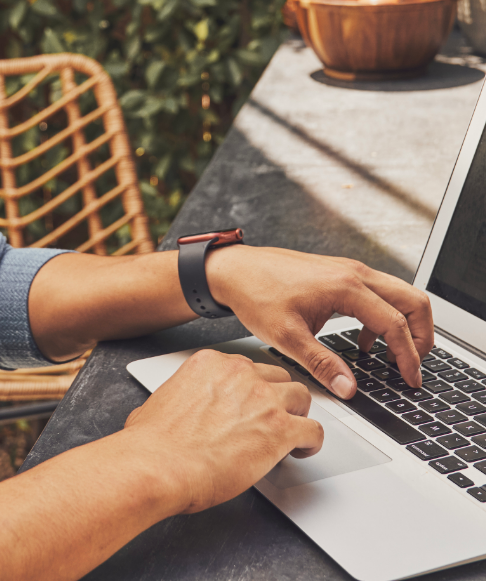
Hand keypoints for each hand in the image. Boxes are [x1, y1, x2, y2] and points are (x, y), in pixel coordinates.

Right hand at [124, 349, 322, 515]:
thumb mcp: (161, 401)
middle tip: (271, 419)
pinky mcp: (279, 429)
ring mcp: (262, 399)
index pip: (246, 367)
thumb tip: (175, 412)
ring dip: (297, 415)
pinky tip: (300, 451)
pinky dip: (311, 442)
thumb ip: (180, 398)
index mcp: (210, 363)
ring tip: (290, 434)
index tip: (251, 403)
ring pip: (301, 396)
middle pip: (277, 377)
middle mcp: (239, 373)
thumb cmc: (154, 441)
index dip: (251, 389)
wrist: (159, 463)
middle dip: (278, 398)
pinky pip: (313, 430)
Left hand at [205, 246, 433, 397]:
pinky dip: (384, 317)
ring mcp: (348, 269)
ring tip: (390, 359)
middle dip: (422, 336)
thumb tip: (348, 387)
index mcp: (345, 286)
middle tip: (412, 367)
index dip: (408, 357)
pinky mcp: (340, 272)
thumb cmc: (255, 294)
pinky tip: (363, 343)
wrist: (234, 269)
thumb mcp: (286, 336)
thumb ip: (321, 363)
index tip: (410, 381)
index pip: (395, 323)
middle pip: (413, 300)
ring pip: (399, 294)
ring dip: (403, 326)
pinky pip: (378, 293)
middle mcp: (353, 272)